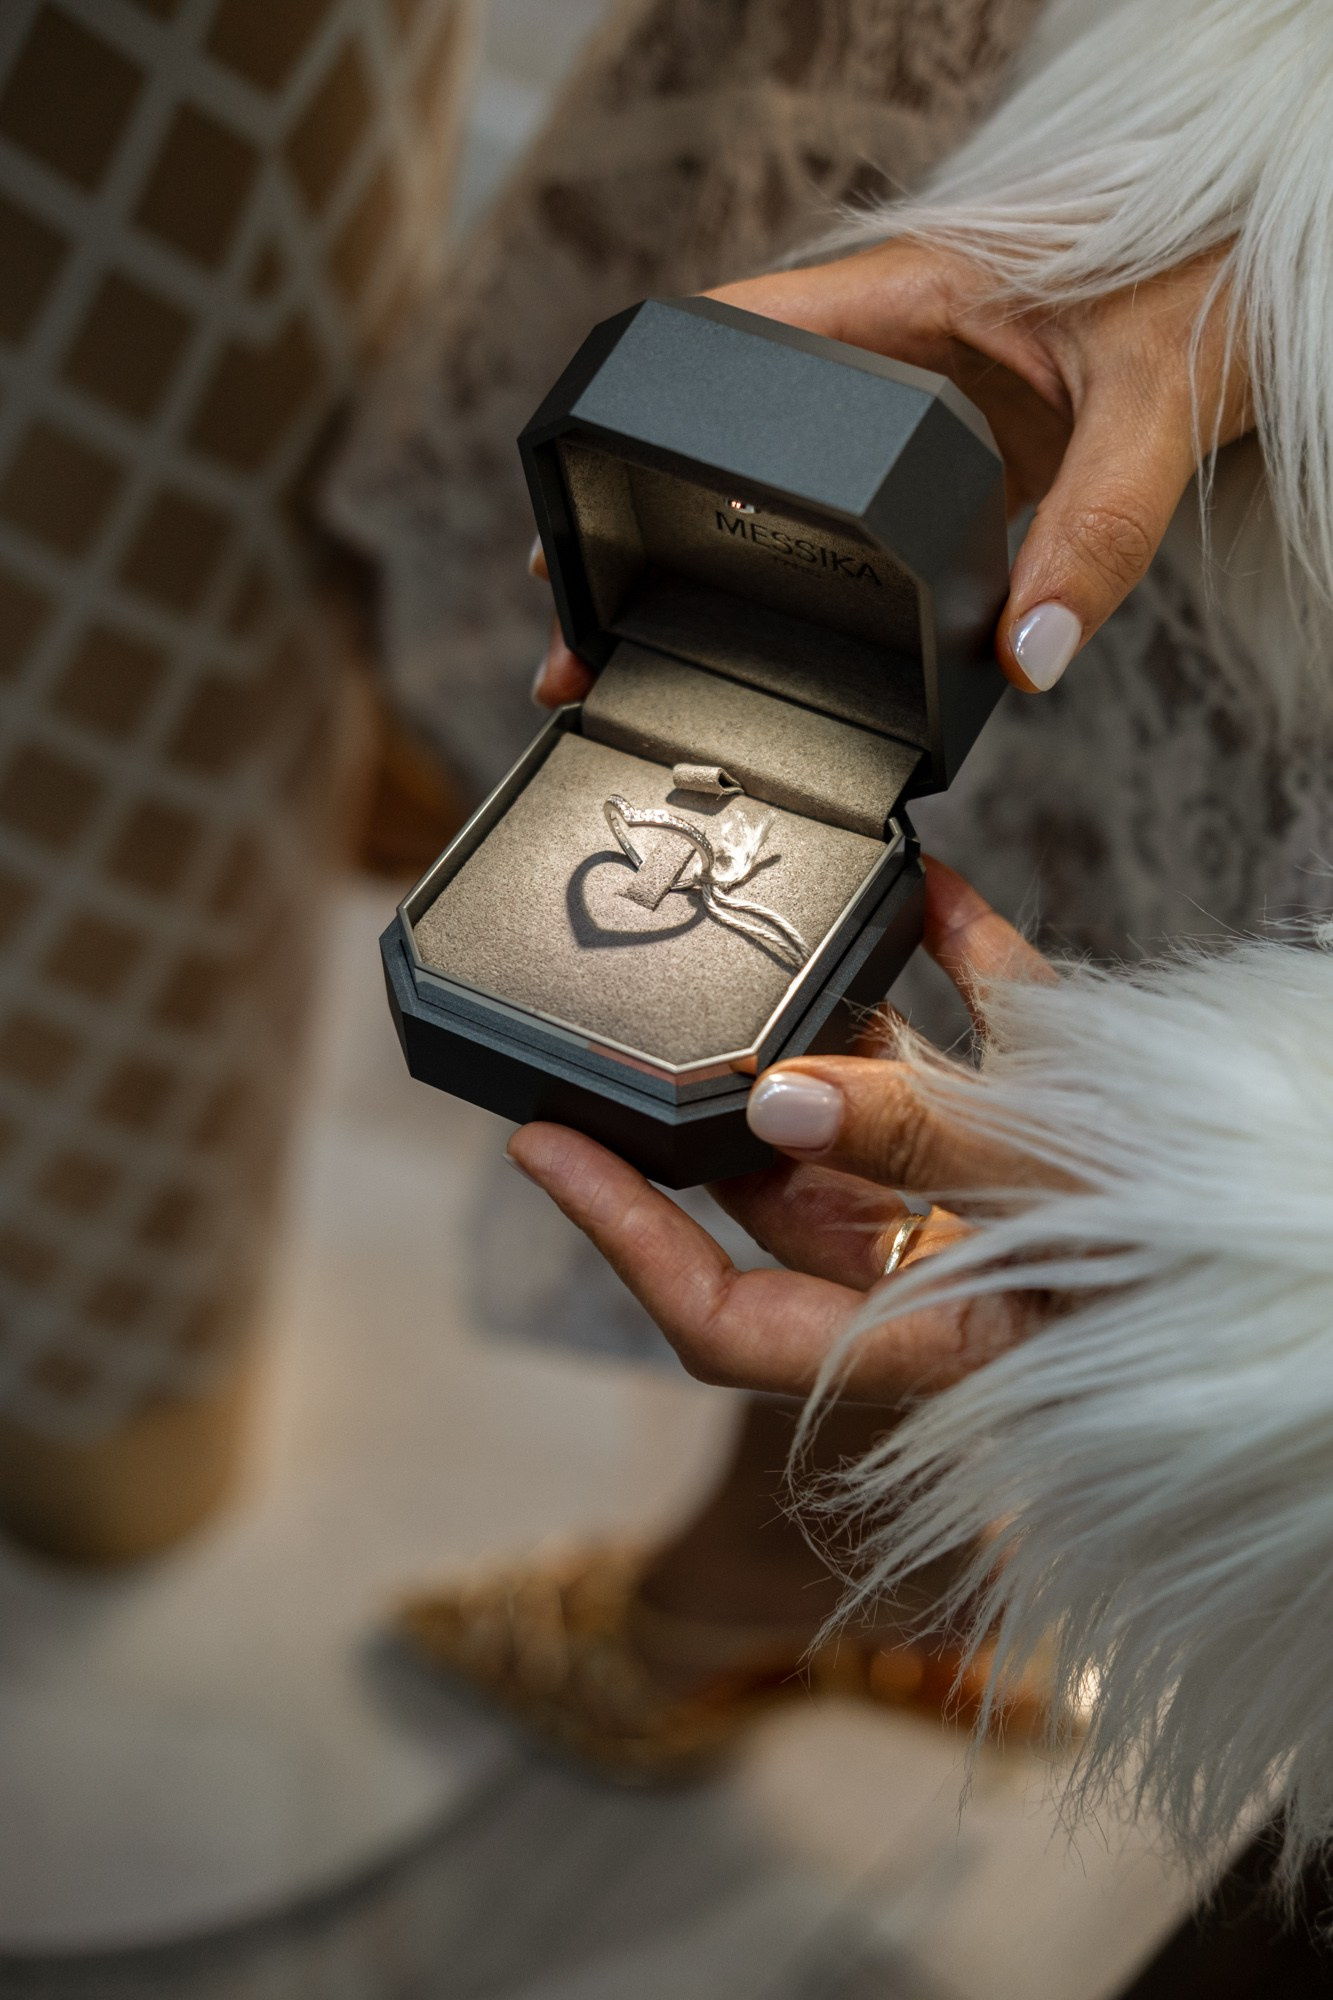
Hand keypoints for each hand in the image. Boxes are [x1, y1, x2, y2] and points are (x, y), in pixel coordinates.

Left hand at [507, 861, 1067, 1400]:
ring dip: (830, 1026)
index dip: (624, 1239)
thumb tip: (778, 1098)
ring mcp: (1009, 1197)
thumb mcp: (1063, 1194)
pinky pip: (991, 1039)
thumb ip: (922, 1145)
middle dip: (709, 1105)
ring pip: (874, 1111)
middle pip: (784, 1191)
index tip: (544, 1149)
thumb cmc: (1218, 1251)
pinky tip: (932, 889)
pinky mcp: (1074, 1122)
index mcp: (930, 1334)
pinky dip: (961, 965)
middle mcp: (952, 1272)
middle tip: (624, 1024)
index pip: (727, 1315)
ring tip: (770, 939)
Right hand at [530, 237, 1250, 706]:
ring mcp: (912, 400)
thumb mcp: (1157, 408)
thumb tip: (1025, 658)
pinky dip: (804, 571)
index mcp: (908, 295)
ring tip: (646, 640)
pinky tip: (770, 631)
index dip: (647, 418)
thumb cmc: (1214, 286)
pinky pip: (853, 512)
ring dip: (717, 551)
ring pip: (783, 477)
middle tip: (590, 615)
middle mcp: (891, 345)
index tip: (584, 504)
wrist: (1270, 278)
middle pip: (732, 427)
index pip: (738, 334)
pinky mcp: (949, 448)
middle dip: (655, 518)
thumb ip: (1100, 533)